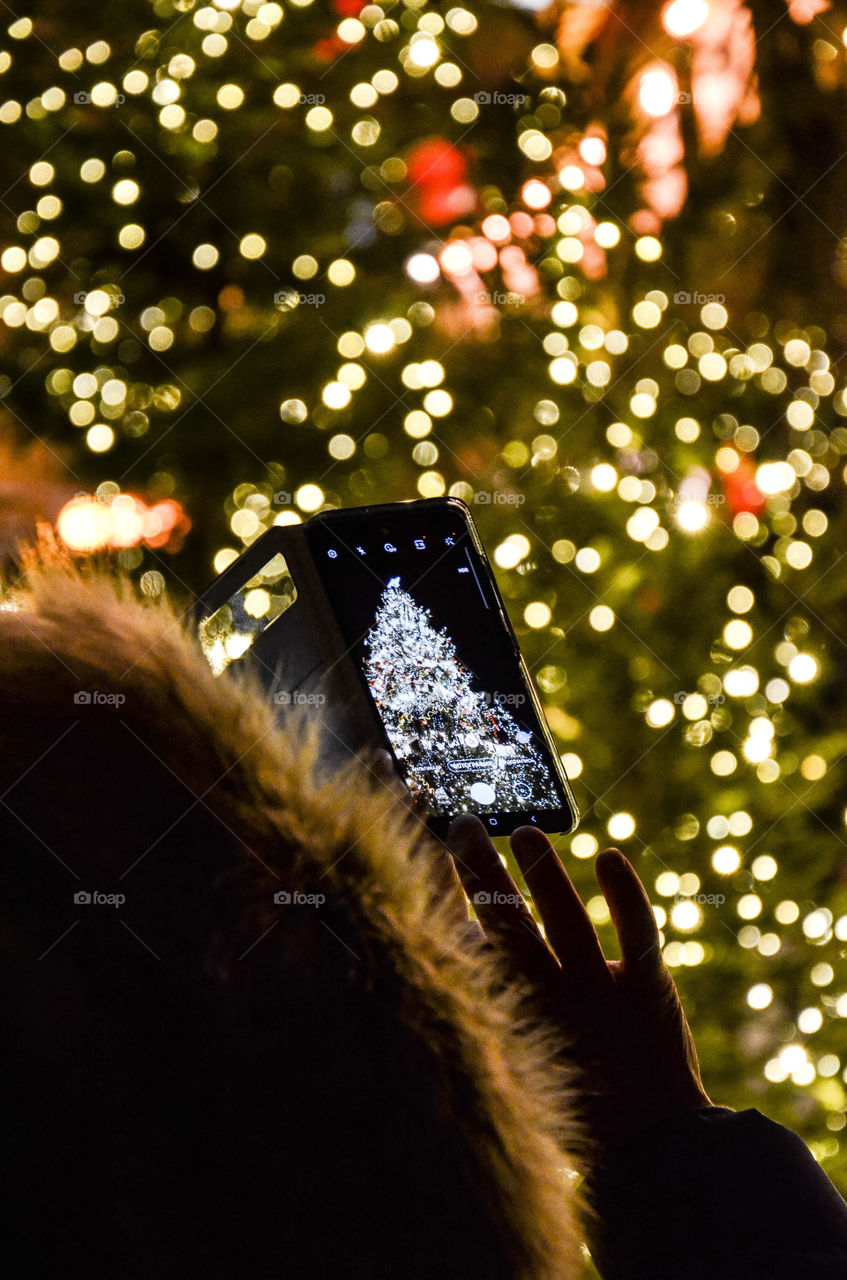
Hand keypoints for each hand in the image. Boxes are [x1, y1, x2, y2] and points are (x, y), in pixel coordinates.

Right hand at [446, 816, 712, 1154]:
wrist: (655, 1148)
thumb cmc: (578, 1092)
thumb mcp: (521, 1053)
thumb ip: (497, 998)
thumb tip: (465, 933)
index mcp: (513, 1022)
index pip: (466, 951)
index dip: (444, 901)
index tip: (425, 857)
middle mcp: (551, 1006)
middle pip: (507, 930)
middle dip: (483, 876)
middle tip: (465, 825)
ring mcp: (600, 997)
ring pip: (567, 927)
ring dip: (545, 876)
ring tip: (526, 832)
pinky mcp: (647, 991)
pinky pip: (636, 935)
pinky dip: (624, 896)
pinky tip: (609, 856)